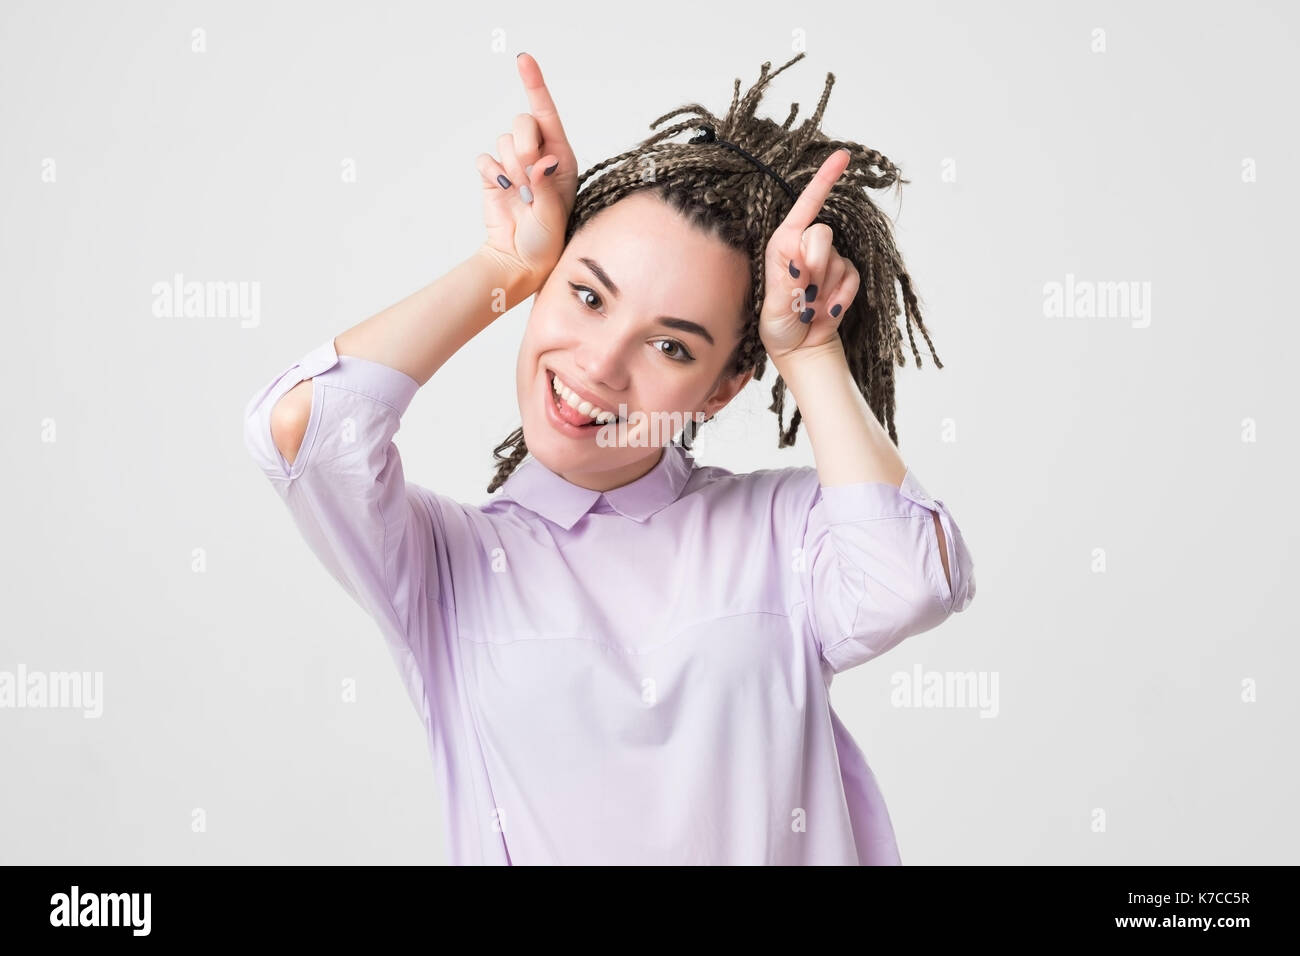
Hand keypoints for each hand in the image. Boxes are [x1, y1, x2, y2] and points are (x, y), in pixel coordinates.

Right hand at [475, 53, 577, 291]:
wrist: (518, 260)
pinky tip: (501, 191)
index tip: (524, 60)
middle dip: (524, 146)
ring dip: (509, 166)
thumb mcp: (553, 216)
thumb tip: (542, 162)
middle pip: (523, 123)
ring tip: (519, 194)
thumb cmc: (546, 241)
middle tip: (528, 176)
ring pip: (504, 140)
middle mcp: (538, 155)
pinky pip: (485, 157)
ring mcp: (514, 163)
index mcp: (561, 159)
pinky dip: (491, 173)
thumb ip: (547, 186)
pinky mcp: (492, 174)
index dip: (535, 85)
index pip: (547, 114)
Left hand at [757, 149, 859, 361]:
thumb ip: (788, 282)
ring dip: (824, 289)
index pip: (804, 207)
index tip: (841, 157)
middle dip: (816, 264)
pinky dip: (840, 299)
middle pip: (822, 235)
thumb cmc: (778, 326)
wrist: (800, 350)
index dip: (822, 181)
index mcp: (782, 245)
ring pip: (837, 261)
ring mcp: (827, 262)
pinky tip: (826, 312)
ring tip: (809, 308)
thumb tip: (802, 258)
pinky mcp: (844, 276)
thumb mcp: (774, 307)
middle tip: (803, 292)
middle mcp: (804, 248)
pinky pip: (852, 278)